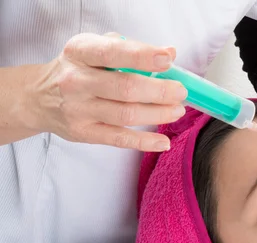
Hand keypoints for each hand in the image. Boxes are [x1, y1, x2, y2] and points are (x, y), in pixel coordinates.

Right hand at [24, 33, 187, 150]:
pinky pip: (120, 139)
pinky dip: (145, 142)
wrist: (38, 97)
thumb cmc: (77, 69)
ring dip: (158, 114)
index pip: (113, 53)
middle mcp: (77, 80)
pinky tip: (164, 141)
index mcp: (80, 52)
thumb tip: (169, 52)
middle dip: (159, 91)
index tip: (167, 60)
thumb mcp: (96, 49)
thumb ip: (131, 49)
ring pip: (126, 114)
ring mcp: (79, 109)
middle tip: (180, 92)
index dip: (143, 57)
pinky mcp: (84, 133)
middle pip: (125, 88)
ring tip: (177, 110)